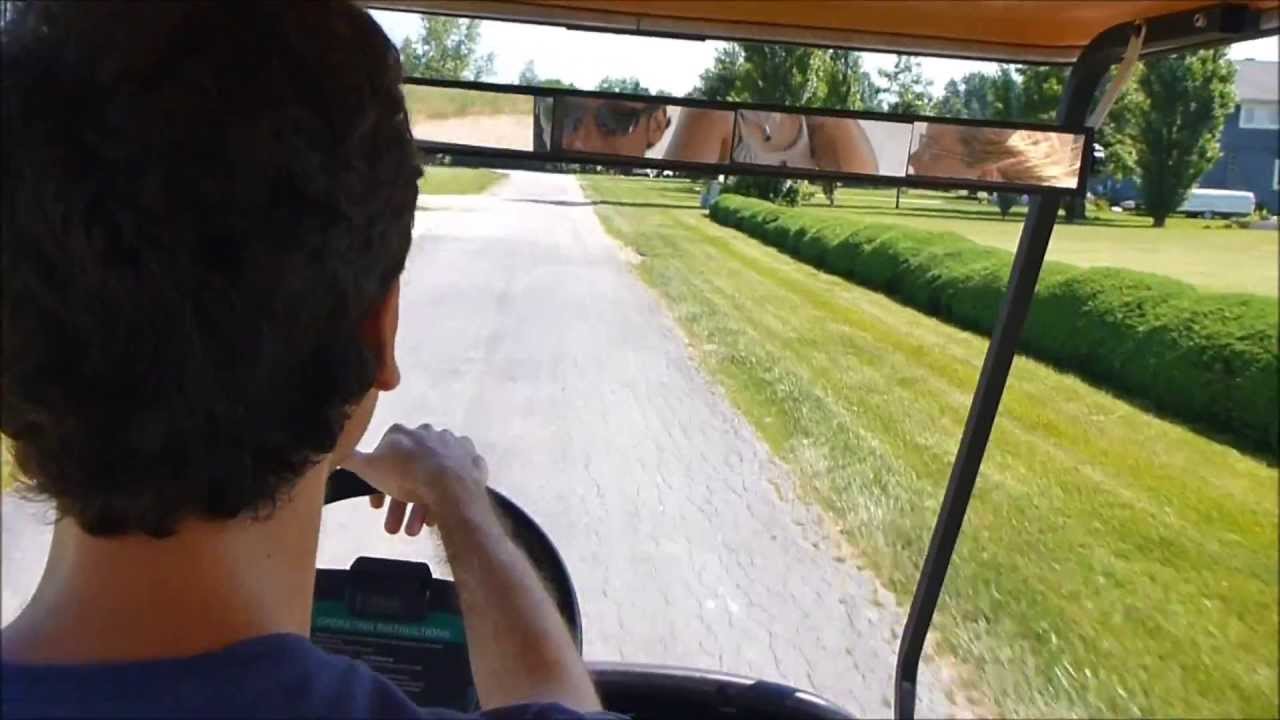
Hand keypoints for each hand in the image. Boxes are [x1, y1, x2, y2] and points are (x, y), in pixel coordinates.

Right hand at [342, 423, 488, 536]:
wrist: (449, 484)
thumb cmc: (405, 475)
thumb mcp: (368, 469)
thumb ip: (350, 459)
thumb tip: (335, 452)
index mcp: (403, 433)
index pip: (384, 459)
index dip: (378, 485)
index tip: (377, 507)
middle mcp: (428, 433)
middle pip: (411, 472)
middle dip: (401, 503)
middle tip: (396, 529)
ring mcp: (453, 445)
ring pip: (434, 478)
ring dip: (422, 506)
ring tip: (417, 531)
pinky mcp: (473, 460)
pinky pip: (457, 479)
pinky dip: (449, 494)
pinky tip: (442, 512)